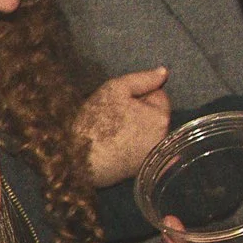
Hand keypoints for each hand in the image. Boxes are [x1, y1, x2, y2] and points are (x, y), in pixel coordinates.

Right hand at [76, 67, 171, 186]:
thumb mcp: (114, 90)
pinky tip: (111, 147)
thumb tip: (164, 72)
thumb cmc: (96, 122)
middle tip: (112, 116)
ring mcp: (152, 156)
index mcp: (160, 117)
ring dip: (133, 129)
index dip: (138, 94)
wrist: (78, 161)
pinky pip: (137, 150)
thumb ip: (142, 79)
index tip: (119, 101)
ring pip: (145, 132)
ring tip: (109, 133)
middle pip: (152, 115)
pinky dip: (128, 146)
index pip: (158, 95)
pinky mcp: (140, 170)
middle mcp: (162, 138)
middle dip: (137, 112)